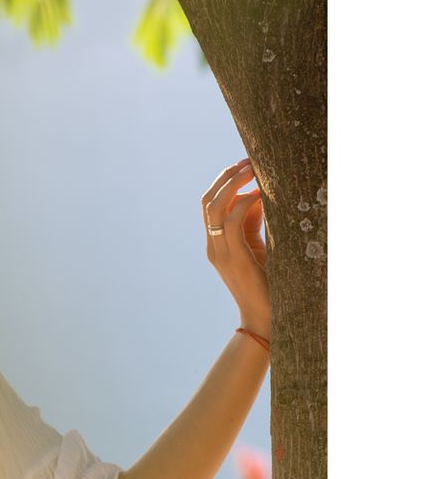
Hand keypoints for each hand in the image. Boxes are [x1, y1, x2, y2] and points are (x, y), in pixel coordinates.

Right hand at [203, 157, 269, 335]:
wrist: (266, 318)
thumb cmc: (269, 284)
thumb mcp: (260, 247)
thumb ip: (254, 224)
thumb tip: (261, 196)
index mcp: (217, 243)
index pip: (210, 204)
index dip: (225, 181)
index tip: (246, 164)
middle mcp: (213, 246)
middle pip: (207, 200)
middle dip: (227, 177)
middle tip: (249, 161)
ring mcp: (220, 252)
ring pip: (214, 207)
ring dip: (234, 184)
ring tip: (253, 170)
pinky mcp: (233, 258)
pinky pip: (231, 223)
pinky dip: (245, 204)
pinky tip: (261, 195)